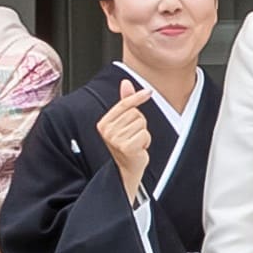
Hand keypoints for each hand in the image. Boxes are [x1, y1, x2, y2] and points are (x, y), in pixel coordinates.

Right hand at [95, 78, 155, 198]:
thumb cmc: (126, 145)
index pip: (124, 104)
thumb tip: (125, 83)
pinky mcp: (126, 147)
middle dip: (140, 123)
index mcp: (104, 123)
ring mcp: (116, 139)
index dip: (137, 97)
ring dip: (143, 133)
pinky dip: (145, 141)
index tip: (148, 92)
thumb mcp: (124, 122)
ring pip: (141, 123)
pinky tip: (138, 148)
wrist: (126, 169)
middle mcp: (107, 131)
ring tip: (135, 142)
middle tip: (133, 135)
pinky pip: (145, 134)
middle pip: (135, 114)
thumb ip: (125, 101)